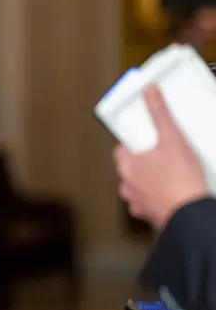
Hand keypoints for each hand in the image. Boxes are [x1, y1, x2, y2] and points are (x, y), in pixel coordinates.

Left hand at [113, 85, 208, 229]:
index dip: (132, 145)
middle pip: (130, 170)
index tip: (143, 141)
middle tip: (160, 158)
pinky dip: (157, 200)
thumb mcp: (171, 137)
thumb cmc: (178, 179)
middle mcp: (127, 185)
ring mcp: (137, 202)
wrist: (189, 212)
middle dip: (142, 164)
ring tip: (168, 177)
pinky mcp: (150, 216)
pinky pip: (150, 205)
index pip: (121, 151)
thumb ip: (159, 113)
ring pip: (138, 188)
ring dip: (148, 184)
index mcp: (127, 166)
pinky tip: (171, 195)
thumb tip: (149, 93)